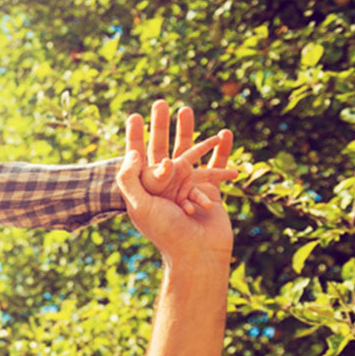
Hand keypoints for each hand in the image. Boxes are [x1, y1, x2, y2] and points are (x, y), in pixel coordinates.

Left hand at [117, 103, 236, 266]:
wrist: (198, 253)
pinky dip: (220, 150)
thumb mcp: (140, 205)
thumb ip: (130, 179)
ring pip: (189, 152)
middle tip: (160, 102)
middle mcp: (166, 186)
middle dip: (161, 126)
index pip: (138, 157)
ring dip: (188, 131)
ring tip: (186, 108)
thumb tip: (132, 152)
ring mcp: (188, 186)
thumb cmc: (166, 232)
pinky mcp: (210, 190)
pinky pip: (215, 166)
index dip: (135, 136)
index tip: (134, 115)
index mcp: (146, 189)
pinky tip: (224, 134)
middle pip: (163, 148)